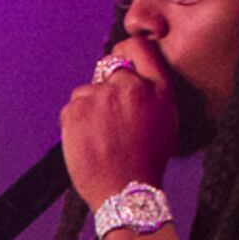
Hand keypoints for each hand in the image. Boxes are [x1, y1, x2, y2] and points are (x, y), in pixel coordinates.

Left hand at [61, 38, 181, 209]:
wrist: (125, 191)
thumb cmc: (147, 160)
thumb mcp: (165, 120)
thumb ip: (150, 90)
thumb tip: (128, 71)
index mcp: (156, 88)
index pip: (137, 48)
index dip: (125, 52)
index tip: (120, 62)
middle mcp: (128, 87)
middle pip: (109, 71)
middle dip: (108, 88)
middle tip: (112, 119)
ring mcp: (100, 98)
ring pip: (88, 91)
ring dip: (91, 106)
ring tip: (102, 136)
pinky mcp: (76, 111)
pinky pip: (73, 106)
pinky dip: (77, 120)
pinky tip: (90, 141)